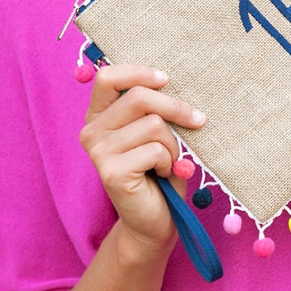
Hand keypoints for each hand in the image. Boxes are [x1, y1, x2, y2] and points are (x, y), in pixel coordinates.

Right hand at [79, 65, 205, 247]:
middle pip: (139, 98)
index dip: (139, 73)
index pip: (108, 77)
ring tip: (169, 159)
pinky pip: (156, 150)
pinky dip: (170, 161)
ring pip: (153, 125)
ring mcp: (98, 153)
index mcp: (99, 115)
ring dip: (174, 143)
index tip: (166, 80)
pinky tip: (163, 173)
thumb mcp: (156, 131)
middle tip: (198, 120)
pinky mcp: (112, 172)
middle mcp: (92, 132)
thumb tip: (171, 81)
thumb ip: (153, 108)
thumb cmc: (160, 169)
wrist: (156, 217)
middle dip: (176, 108)